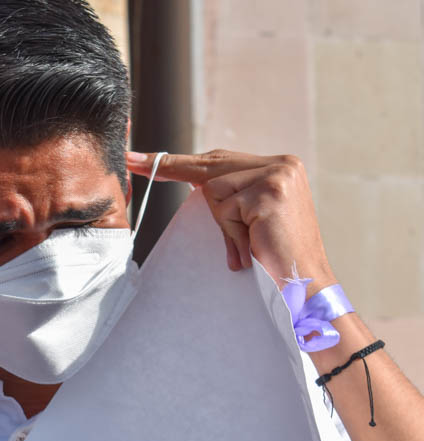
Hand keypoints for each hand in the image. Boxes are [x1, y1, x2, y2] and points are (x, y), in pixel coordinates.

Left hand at [126, 150, 336, 293]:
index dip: (181, 161)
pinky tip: (256, 242)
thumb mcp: (252, 218)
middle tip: (133, 160)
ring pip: (214, 190)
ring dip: (224, 221)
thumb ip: (233, 198)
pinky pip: (225, 209)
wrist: (307, 283)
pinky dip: (232, 231)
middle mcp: (282, 164)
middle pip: (213, 165)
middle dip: (173, 168)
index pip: (220, 159)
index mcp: (279, 166)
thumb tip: (200, 187)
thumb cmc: (276, 256)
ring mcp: (278, 175)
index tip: (141, 158)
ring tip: (252, 240)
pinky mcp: (270, 193)